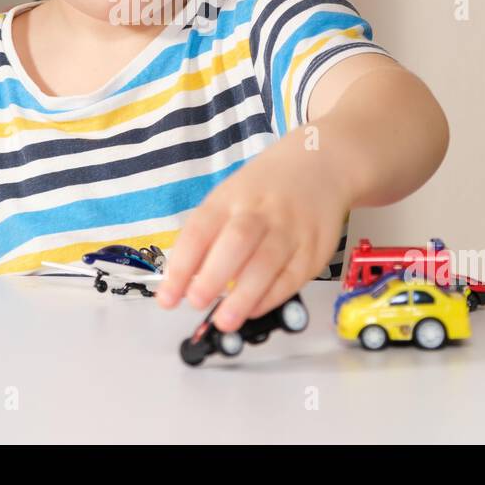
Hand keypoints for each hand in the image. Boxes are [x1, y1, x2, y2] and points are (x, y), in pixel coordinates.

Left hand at [155, 136, 352, 330]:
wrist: (318, 164)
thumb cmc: (264, 190)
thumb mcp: (228, 199)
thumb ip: (207, 238)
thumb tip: (183, 283)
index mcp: (230, 198)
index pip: (199, 231)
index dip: (180, 266)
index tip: (167, 296)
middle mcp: (260, 211)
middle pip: (236, 242)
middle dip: (213, 276)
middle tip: (196, 302)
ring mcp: (290, 229)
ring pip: (267, 263)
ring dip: (243, 296)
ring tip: (224, 320)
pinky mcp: (313, 248)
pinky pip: (292, 277)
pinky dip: (271, 297)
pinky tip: (254, 309)